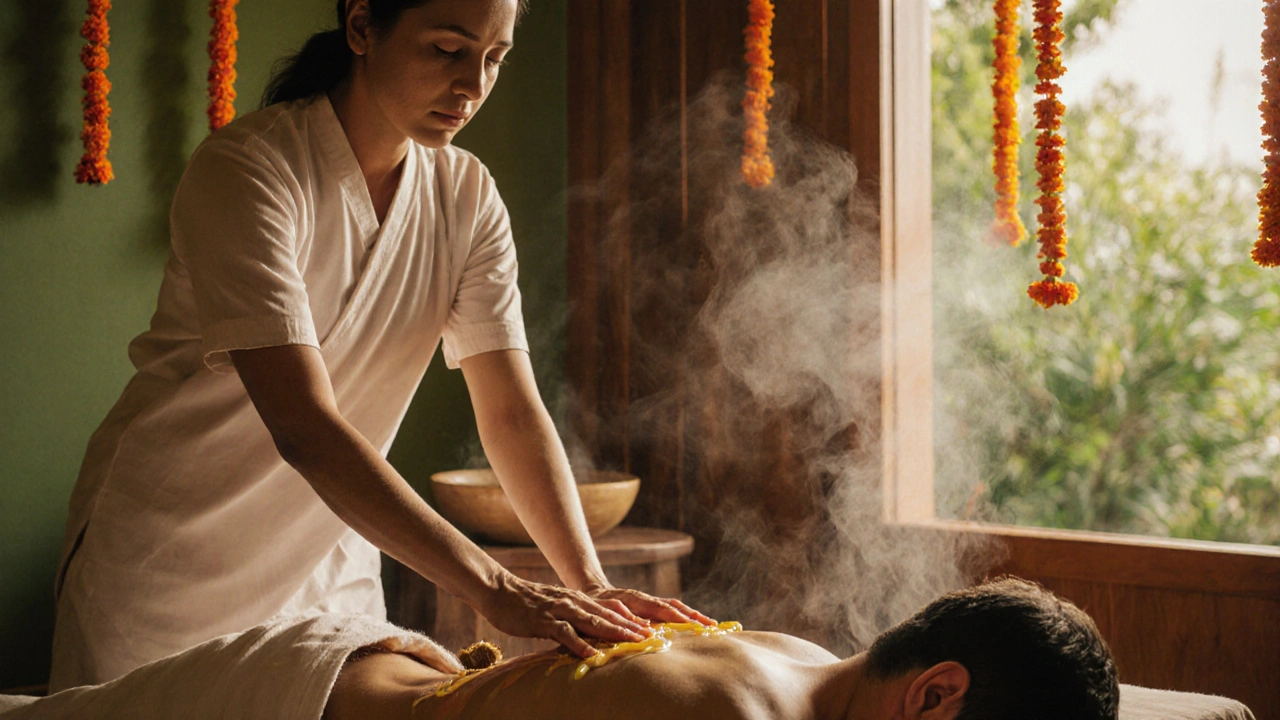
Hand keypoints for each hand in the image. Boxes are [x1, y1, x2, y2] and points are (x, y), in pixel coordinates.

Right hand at [478, 572, 652, 657]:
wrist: (500, 591)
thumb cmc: (526, 601)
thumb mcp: (555, 605)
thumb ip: (572, 615)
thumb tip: (588, 630)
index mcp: (577, 599)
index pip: (610, 608)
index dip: (630, 618)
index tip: (648, 628)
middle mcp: (573, 602)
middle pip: (607, 615)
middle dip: (630, 626)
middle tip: (651, 636)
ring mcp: (559, 610)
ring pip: (592, 622)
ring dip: (614, 632)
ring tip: (632, 642)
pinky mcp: (544, 620)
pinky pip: (565, 633)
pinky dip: (579, 644)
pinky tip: (591, 654)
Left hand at [581, 583, 716, 626]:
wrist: (594, 590)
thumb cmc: (596, 605)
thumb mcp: (604, 612)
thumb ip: (623, 619)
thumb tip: (645, 629)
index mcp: (636, 600)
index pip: (661, 609)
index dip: (678, 618)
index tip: (693, 626)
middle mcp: (647, 599)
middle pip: (674, 606)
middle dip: (694, 616)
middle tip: (712, 626)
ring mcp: (651, 602)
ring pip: (676, 607)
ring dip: (694, 615)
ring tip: (711, 625)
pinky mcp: (652, 606)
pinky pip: (671, 609)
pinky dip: (685, 615)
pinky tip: (696, 623)